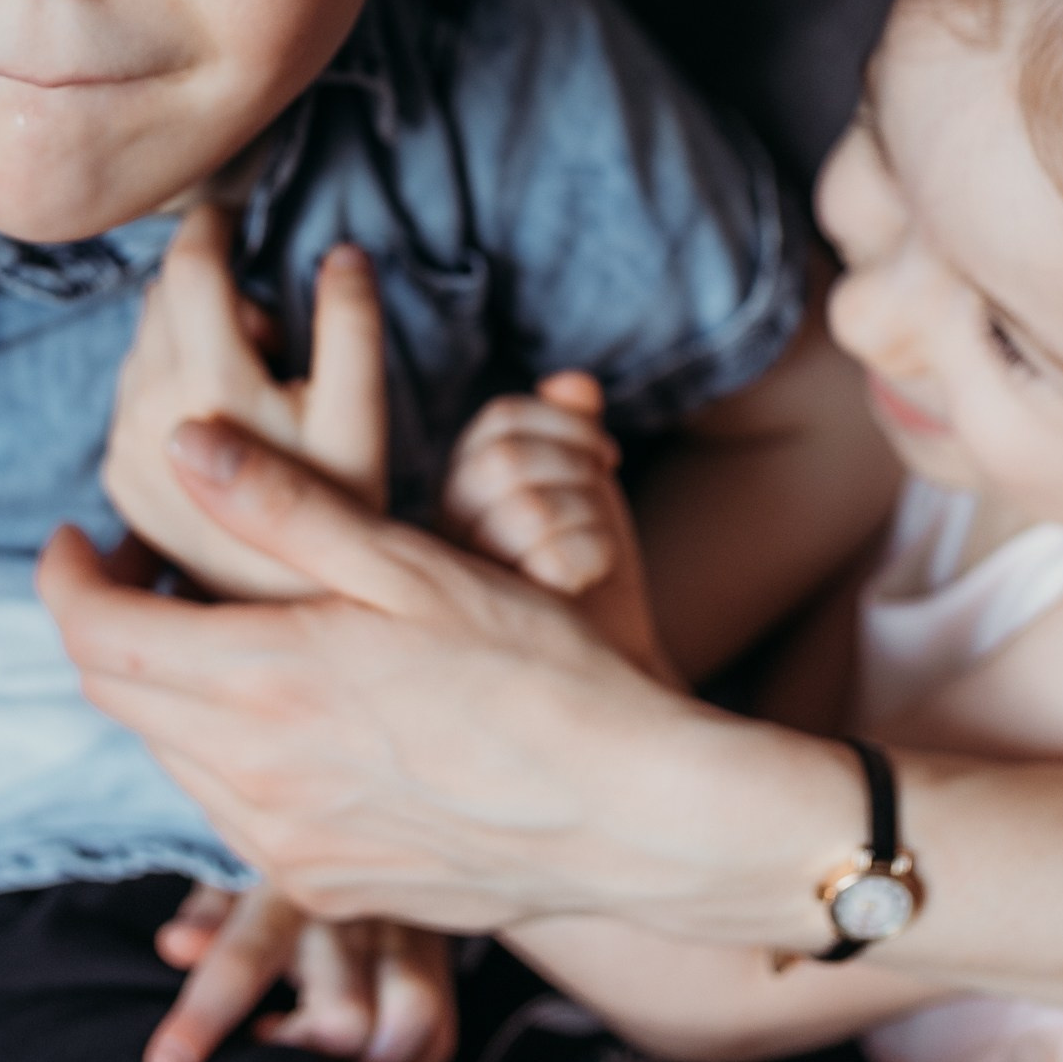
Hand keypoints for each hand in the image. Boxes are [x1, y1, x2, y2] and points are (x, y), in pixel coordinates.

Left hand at [46, 412, 711, 931]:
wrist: (635, 814)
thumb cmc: (541, 671)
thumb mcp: (411, 564)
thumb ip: (283, 507)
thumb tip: (181, 444)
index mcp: (265, 680)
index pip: (97, 632)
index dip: (66, 576)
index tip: (79, 535)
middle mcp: (253, 777)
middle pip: (117, 694)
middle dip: (106, 620)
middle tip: (146, 562)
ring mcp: (284, 846)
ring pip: (169, 754)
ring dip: (166, 685)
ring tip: (221, 625)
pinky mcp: (322, 886)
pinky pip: (228, 812)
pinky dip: (222, 749)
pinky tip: (286, 707)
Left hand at [104, 205, 386, 597]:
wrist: (293, 623)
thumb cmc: (341, 516)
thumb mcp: (363, 417)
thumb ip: (351, 326)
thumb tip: (342, 253)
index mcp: (209, 387)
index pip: (187, 267)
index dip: (209, 225)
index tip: (230, 216)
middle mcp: (146, 415)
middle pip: (159, 301)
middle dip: (209, 293)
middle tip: (272, 341)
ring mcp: (123, 453)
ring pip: (141, 347)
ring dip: (186, 340)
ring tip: (251, 396)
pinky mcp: (117, 484)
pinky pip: (130, 399)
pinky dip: (167, 387)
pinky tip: (221, 434)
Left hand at [143, 883, 456, 1061]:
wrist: (372, 816)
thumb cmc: (282, 862)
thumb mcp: (235, 870)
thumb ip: (207, 912)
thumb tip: (174, 945)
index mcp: (286, 883)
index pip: (243, 957)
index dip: (204, 1018)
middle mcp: (353, 908)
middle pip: (342, 1016)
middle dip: (302, 1061)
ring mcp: (408, 932)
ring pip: (408, 1024)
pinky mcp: (441, 958)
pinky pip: (439, 1035)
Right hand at [441, 373, 673, 680]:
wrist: (619, 679)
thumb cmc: (595, 586)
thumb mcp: (585, 494)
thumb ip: (574, 433)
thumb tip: (576, 382)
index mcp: (457, 497)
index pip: (499, 422)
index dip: (562, 422)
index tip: (604, 455)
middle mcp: (443, 541)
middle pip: (507, 460)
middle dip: (577, 465)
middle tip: (604, 489)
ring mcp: (462, 589)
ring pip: (528, 508)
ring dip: (588, 514)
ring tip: (594, 546)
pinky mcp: (496, 630)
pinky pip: (550, 556)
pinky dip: (592, 554)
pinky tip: (590, 581)